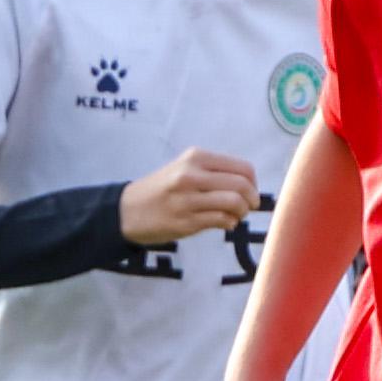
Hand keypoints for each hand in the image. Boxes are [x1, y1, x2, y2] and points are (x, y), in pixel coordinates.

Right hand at [120, 150, 263, 248]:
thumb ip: (213, 172)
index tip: (251, 192)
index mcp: (195, 157)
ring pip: (234, 202)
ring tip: (235, 216)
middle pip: (241, 185)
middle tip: (248, 207)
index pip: (242, 168)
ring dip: (242, 212)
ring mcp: (188, 199)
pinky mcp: (185, 221)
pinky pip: (221, 220)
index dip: (254, 182)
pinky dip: (229, 223)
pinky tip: (224, 223)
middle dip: (252, 199)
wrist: (128, 210)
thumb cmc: (161, 188)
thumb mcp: (184, 167)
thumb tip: (248, 185)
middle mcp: (191, 175)